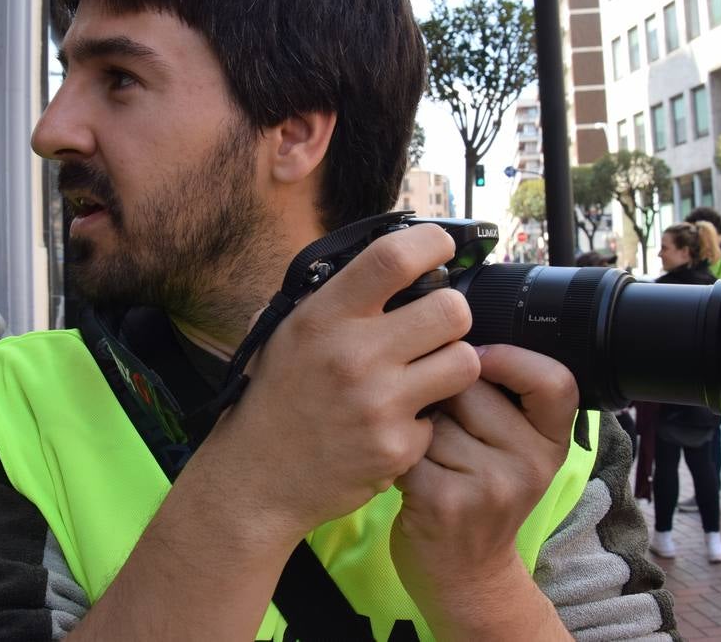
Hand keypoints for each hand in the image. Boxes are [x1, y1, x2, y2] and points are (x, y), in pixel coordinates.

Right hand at [198, 223, 478, 541]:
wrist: (256, 477)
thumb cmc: (276, 396)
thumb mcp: (286, 331)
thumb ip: (336, 297)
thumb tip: (393, 261)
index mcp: (324, 316)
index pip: (393, 257)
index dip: (432, 243)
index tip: (440, 248)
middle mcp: (353, 354)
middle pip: (452, 310)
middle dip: (452, 314)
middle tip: (436, 327)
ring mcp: (378, 403)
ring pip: (464, 361)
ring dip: (451, 365)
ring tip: (425, 374)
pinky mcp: (396, 447)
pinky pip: (442, 415)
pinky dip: (424, 420)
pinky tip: (394, 424)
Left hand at [390, 344, 577, 639]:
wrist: (463, 575)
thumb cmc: (478, 493)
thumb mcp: (514, 450)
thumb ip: (505, 398)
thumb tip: (456, 323)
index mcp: (552, 442)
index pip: (555, 380)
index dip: (513, 358)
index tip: (480, 356)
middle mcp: (530, 463)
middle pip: (471, 382)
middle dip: (441, 389)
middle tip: (439, 418)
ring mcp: (490, 486)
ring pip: (433, 411)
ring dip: (413, 420)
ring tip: (422, 446)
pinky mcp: (444, 502)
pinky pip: (406, 443)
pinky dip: (395, 449)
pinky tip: (403, 467)